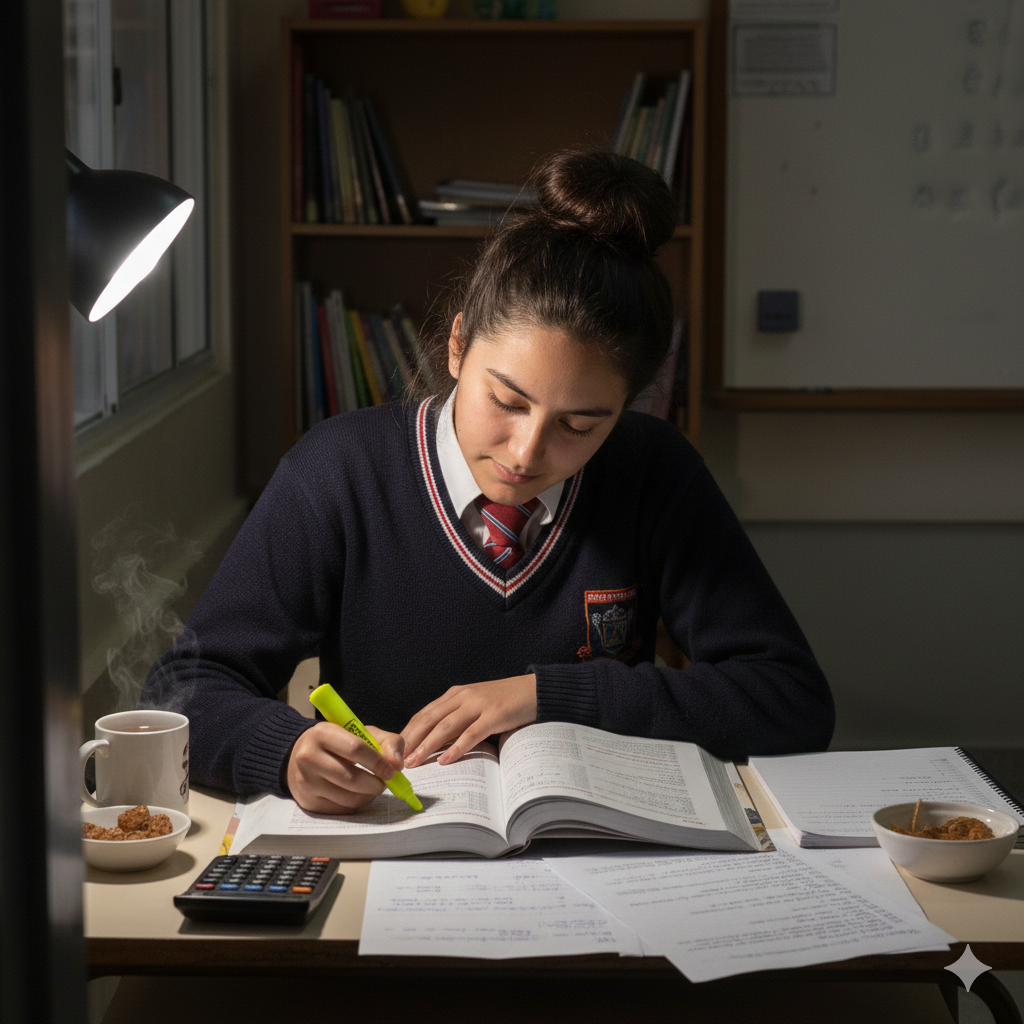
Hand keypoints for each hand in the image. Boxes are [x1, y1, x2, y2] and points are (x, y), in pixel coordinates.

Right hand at [286, 721, 404, 813]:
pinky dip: (356, 804)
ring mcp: (306, 782)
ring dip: (368, 796)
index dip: (377, 762)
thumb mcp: (361, 732)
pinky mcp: (308, 802)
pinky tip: (356, 793)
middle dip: (376, 784)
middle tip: (385, 782)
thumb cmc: (337, 742)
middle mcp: (309, 758)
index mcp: (322, 734)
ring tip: (372, 786)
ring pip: (349, 798)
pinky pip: (342, 810)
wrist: (299, 755)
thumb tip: (398, 764)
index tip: (391, 770)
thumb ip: (387, 741)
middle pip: (352, 779)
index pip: (355, 749)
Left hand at [401, 674, 536, 768]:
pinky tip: (445, 760)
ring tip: (415, 762)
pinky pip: (471, 734)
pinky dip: (456, 748)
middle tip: (398, 760)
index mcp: (455, 694)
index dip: (408, 732)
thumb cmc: (503, 701)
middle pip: (429, 719)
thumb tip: (434, 742)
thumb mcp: (475, 705)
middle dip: (411, 741)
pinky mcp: (494, 715)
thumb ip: (456, 718)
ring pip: (445, 727)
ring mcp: (478, 705)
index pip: (424, 714)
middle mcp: (462, 696)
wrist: (533, 690)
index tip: (395, 750)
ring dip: (427, 746)